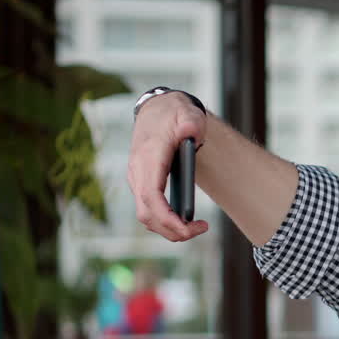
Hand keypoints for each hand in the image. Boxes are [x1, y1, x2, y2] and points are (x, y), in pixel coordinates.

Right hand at [128, 91, 210, 241]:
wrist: (157, 108)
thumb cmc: (174, 113)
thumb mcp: (187, 112)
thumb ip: (190, 121)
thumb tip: (191, 132)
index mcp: (149, 157)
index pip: (151, 196)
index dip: (167, 218)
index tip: (189, 228)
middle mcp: (138, 171)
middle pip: (146, 214)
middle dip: (172, 230)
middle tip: (201, 229)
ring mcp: (137, 178)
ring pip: (146, 216)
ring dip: (169, 229)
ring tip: (197, 227)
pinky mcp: (141, 183)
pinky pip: (149, 209)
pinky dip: (165, 221)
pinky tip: (185, 220)